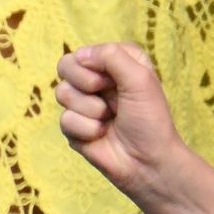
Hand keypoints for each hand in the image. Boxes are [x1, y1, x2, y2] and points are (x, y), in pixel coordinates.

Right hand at [56, 43, 213, 213]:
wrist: (148, 162)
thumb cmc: (150, 120)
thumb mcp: (141, 79)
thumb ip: (112, 56)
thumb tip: (79, 55)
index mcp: (116, 65)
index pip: (88, 51)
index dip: (97, 64)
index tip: (118, 81)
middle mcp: (98, 81)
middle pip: (65, 65)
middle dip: (86, 84)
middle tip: (111, 100)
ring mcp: (84, 104)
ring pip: (62, 93)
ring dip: (90, 110)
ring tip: (110, 120)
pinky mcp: (74, 127)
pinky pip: (64, 119)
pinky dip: (86, 129)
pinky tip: (101, 135)